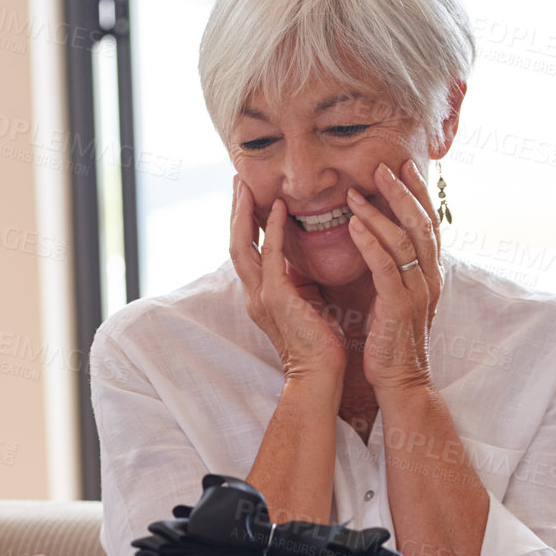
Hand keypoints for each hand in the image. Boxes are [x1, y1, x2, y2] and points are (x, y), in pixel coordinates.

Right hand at [229, 177, 345, 385]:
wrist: (320, 376)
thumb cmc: (320, 344)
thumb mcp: (306, 304)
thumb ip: (298, 280)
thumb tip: (303, 257)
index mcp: (261, 295)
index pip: (246, 250)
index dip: (244, 222)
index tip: (246, 194)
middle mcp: (254, 294)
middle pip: (235, 243)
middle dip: (235, 210)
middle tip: (237, 179)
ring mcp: (261, 296)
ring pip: (242, 246)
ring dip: (243, 213)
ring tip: (246, 185)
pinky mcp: (277, 299)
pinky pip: (270, 257)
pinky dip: (271, 230)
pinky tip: (279, 207)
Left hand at [345, 160, 443, 395]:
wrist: (400, 382)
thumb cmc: (392, 340)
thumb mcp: (396, 298)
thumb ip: (394, 270)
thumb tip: (380, 242)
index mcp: (429, 274)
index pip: (428, 224)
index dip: (418, 194)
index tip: (404, 167)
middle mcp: (430, 278)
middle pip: (422, 224)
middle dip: (403, 192)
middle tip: (383, 165)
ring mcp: (418, 291)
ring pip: (404, 240)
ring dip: (380, 212)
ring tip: (356, 191)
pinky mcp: (400, 306)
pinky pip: (386, 267)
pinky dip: (371, 242)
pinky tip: (354, 224)